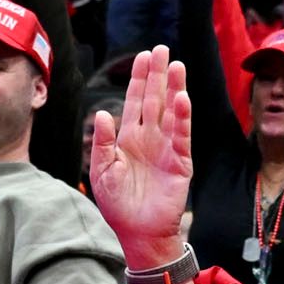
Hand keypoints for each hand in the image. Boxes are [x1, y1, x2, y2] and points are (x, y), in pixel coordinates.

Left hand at [84, 47, 197, 268]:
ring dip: (174, 89)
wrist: (137, 233)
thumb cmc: (117, 205)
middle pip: (155, 99)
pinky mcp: (180, 163)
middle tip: (162, 50)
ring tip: (177, 66)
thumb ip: (102, 143)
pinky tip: (182, 98)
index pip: (135, 102)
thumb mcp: (102, 172)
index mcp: (128, 138)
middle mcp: (149, 138)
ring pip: (171, 112)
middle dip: (158, 75)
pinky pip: (182, 136)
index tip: (143, 56)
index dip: (139, 79)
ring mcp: (167, 149)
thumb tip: (103, 113)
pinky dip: (182, 118)